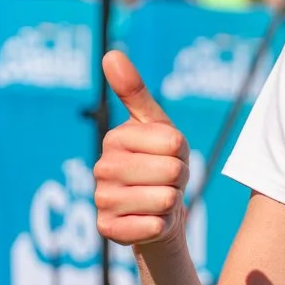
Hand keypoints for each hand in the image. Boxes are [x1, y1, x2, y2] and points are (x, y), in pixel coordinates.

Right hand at [94, 51, 188, 248]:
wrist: (156, 212)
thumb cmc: (160, 163)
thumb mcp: (156, 126)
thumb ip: (135, 91)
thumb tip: (111, 54)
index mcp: (116, 138)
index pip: (174, 142)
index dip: (182, 152)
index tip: (169, 155)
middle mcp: (102, 167)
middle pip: (172, 171)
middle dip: (179, 179)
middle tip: (165, 181)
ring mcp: (101, 200)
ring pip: (167, 199)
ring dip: (172, 203)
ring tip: (158, 200)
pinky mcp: (107, 230)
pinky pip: (153, 226)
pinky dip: (161, 226)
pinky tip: (149, 222)